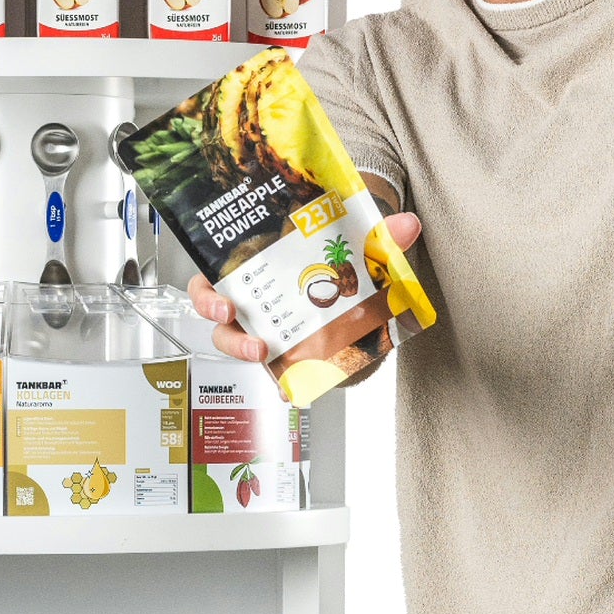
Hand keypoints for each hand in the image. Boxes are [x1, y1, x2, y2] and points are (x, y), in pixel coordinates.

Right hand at [188, 214, 422, 389]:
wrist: (357, 294)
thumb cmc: (339, 263)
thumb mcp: (358, 246)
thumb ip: (381, 236)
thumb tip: (408, 224)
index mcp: (256, 264)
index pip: (214, 274)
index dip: (205, 289)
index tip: (218, 296)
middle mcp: (251, 296)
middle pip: (214, 308)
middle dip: (215, 313)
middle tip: (230, 315)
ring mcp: (263, 326)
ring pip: (233, 340)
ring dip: (240, 347)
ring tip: (260, 352)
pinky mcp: (284, 353)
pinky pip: (272, 370)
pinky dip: (279, 381)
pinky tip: (288, 389)